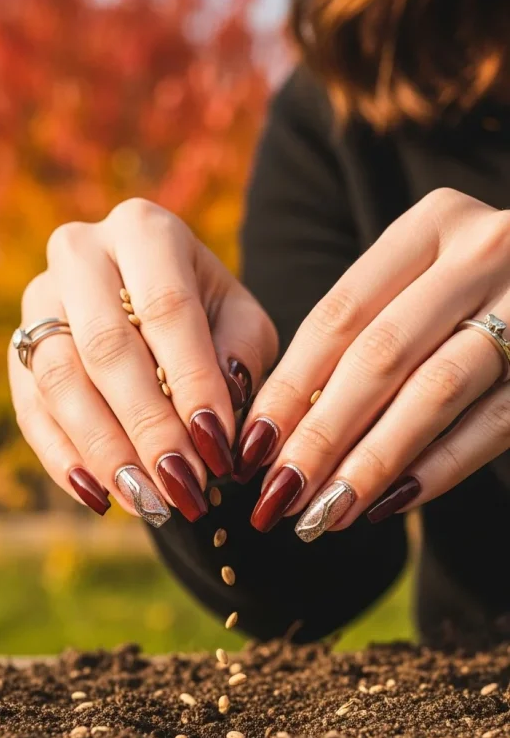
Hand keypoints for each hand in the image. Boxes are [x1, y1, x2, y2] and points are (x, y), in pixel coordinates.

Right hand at [8, 199, 276, 523]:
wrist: (155, 306)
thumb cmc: (210, 317)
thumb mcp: (242, 323)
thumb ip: (240, 357)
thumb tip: (216, 415)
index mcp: (143, 229)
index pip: (166, 308)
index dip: (192, 381)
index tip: (219, 447)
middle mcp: (79, 252)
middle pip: (106, 347)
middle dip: (148, 426)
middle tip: (184, 486)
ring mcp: (39, 297)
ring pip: (59, 380)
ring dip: (105, 450)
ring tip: (148, 502)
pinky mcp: (17, 345)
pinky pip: (30, 407)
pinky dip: (63, 458)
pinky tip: (100, 496)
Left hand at [232, 188, 509, 535]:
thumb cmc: (475, 287)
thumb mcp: (423, 276)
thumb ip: (365, 330)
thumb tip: (280, 429)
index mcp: (433, 224)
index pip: (340, 315)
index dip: (290, 386)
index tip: (251, 447)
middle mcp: (482, 252)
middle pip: (380, 356)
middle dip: (321, 434)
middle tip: (280, 495)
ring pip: (435, 393)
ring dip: (373, 461)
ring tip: (327, 512)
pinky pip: (494, 423)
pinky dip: (440, 468)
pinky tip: (392, 503)